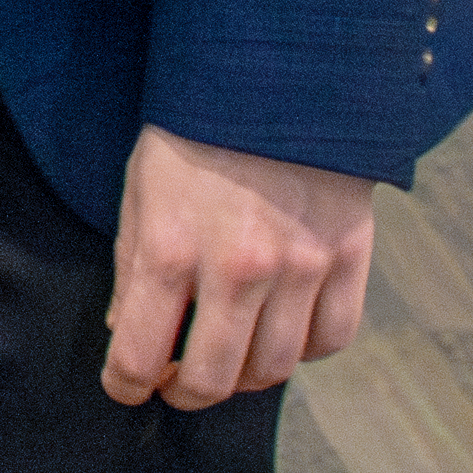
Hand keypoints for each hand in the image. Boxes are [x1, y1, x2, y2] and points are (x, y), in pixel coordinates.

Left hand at [104, 125, 376, 407]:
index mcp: (168, 248)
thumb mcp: (139, 189)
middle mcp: (236, 269)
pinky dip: (303, 350)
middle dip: (184, 392)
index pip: (139, 353)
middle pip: (213, 378)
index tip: (123, 385)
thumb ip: (132, 265)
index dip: (125, 383)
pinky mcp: (348, 259)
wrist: (275, 80)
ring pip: (274, 369)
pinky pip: (330, 338)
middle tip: (175, 383)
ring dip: (242, 376)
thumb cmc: (192, 133)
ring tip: (224, 359)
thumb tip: (128, 333)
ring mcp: (300, 268)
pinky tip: (279, 332)